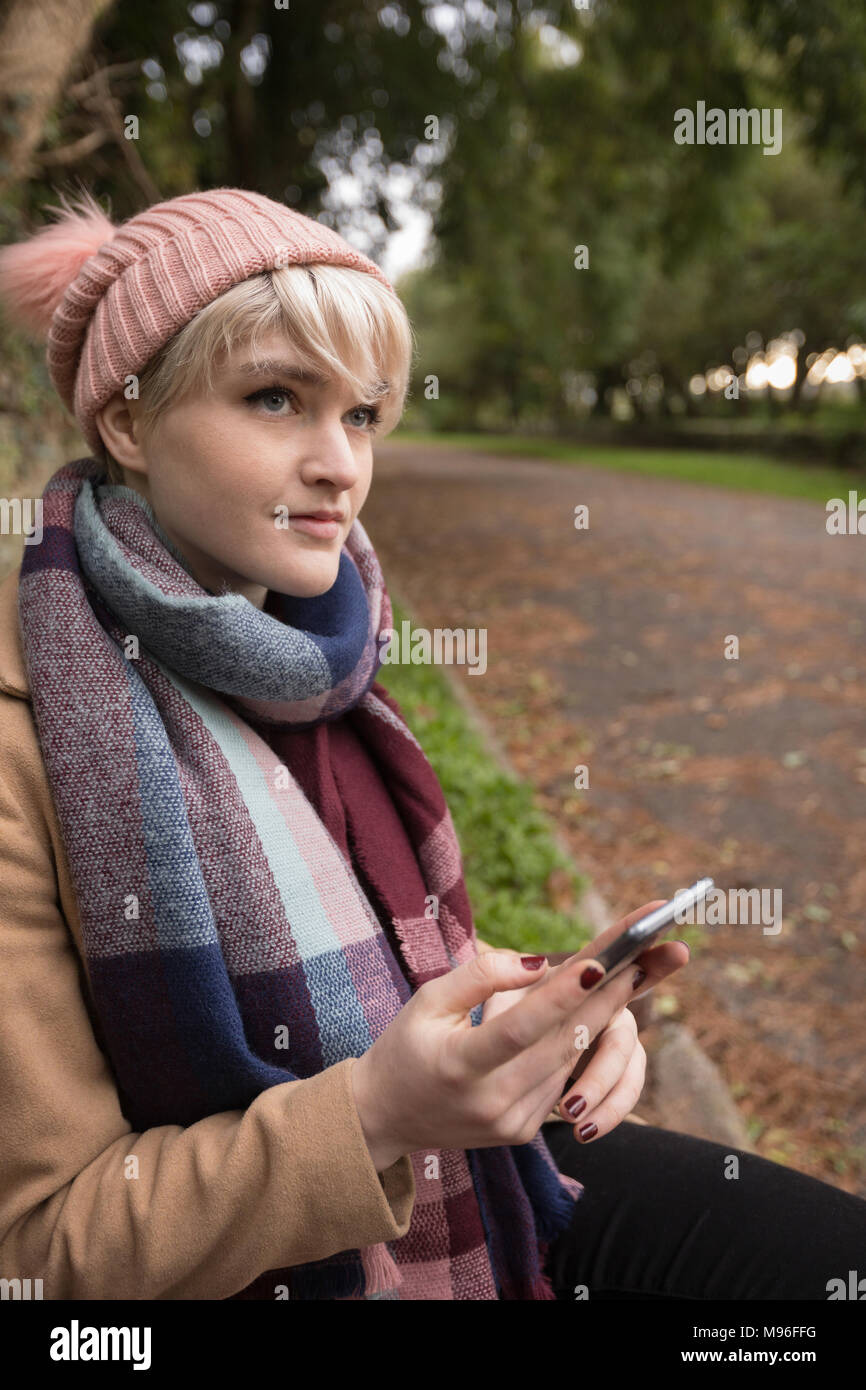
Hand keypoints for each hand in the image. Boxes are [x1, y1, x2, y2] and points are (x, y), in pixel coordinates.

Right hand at [351, 901, 687, 1170]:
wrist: (386, 1118)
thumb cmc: (406, 1047)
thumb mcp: (427, 1001)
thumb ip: (480, 977)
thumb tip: (539, 962)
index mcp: (460, 1065)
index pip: (521, 1027)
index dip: (562, 995)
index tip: (600, 961)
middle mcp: (492, 1101)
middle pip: (564, 1042)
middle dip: (610, 994)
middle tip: (649, 953)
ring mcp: (513, 1122)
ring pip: (572, 1058)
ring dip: (605, 1012)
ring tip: (638, 967)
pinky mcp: (526, 1131)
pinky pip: (563, 1077)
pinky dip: (578, 1040)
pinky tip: (596, 1005)